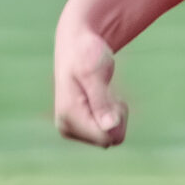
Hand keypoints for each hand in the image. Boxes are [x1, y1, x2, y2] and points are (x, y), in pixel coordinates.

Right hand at [54, 22, 128, 144]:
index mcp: (68, 115)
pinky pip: (108, 131)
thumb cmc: (85, 54)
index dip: (117, 118)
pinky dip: (112, 114)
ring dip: (115, 114)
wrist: (75, 44)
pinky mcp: (80, 127)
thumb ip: (101, 102)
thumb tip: (109, 128)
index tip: (110, 95)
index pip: (105, 137)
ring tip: (104, 93)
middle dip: (117, 116)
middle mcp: (66, 127)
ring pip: (111, 136)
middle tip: (108, 92)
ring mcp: (72, 129)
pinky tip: (102, 97)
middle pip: (111, 139)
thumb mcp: (94, 74)